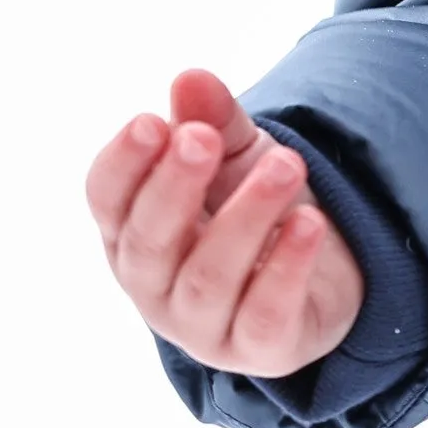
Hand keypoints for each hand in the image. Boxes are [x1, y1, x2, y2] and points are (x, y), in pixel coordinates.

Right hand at [86, 67, 363, 376]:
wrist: (321, 277)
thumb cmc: (253, 210)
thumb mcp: (235, 156)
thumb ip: (213, 121)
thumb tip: (191, 77)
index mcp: (131, 232)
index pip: (106, 199)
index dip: (123, 163)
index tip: (152, 122)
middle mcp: (153, 285)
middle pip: (149, 241)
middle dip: (175, 186)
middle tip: (204, 138)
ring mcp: (201, 326)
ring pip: (208, 277)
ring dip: (245, 218)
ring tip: (286, 165)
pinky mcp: (257, 350)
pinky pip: (265, 314)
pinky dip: (287, 268)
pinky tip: (311, 224)